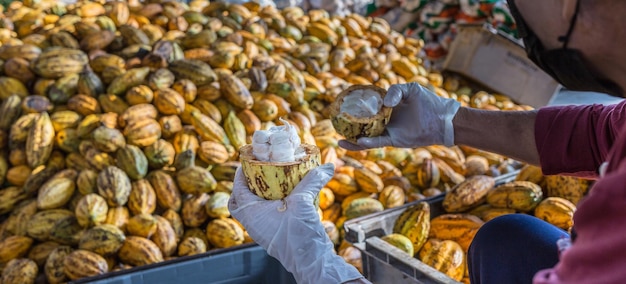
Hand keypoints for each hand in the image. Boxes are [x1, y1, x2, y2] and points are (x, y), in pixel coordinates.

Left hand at [229, 163, 363, 283]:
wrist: (311, 263)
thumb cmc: (299, 237)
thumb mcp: (304, 202)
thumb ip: (313, 181)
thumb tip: (326, 167)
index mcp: (251, 214)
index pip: (238, 190)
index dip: (240, 174)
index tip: (248, 161)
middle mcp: (253, 223)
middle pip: (240, 202)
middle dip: (246, 186)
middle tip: (257, 173)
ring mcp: (263, 230)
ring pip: (253, 209)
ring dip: (260, 195)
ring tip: (273, 182)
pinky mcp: (274, 234)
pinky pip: (266, 216)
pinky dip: (271, 204)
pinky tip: (287, 197)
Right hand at [338, 83, 460, 149]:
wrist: (443, 120)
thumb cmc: (429, 102)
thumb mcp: (411, 89)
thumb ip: (396, 90)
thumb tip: (384, 103)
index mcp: (387, 107)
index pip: (368, 107)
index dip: (356, 107)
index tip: (343, 105)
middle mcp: (385, 120)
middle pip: (364, 124)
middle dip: (350, 126)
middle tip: (336, 124)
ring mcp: (389, 131)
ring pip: (367, 137)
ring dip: (354, 140)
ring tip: (340, 139)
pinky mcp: (395, 140)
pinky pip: (378, 142)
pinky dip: (367, 143)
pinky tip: (358, 141)